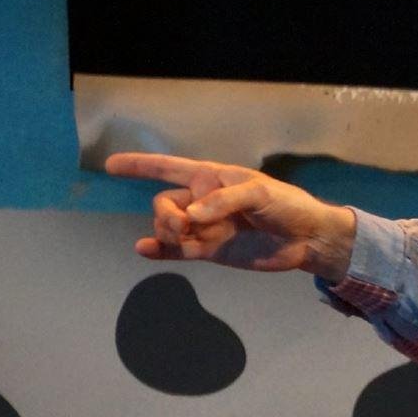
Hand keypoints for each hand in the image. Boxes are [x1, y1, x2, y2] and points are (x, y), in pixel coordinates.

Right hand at [103, 152, 355, 279]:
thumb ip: (224, 201)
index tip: (111, 166)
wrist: (306, 239)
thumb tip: (191, 217)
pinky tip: (144, 249)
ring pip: (167, 227)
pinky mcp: (209, 251)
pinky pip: (175, 250)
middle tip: (182, 225)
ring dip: (165, 232)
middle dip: (164, 214)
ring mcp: (204, 227)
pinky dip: (158, 250)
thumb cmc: (287, 205)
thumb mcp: (260, 193)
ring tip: (182, 236)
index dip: (140, 165)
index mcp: (212, 178)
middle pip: (163, 204)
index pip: (169, 168)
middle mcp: (202, 202)